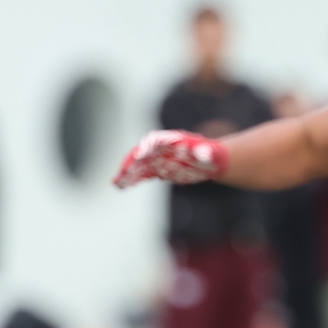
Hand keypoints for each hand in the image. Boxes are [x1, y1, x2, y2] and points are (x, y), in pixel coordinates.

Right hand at [113, 129, 228, 188]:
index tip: (139, 155)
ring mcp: (156, 159)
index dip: (146, 147)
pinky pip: (140, 175)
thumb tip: (205, 153)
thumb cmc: (210, 155)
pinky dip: (131, 180)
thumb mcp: (210, 153)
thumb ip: (205, 153)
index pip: (155, 141)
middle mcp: (160, 149)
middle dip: (131, 162)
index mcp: (171, 140)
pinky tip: (121, 186)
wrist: (209, 161)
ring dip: (127, 173)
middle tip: (122, 172)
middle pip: (141, 153)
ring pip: (138, 165)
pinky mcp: (156, 170)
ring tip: (116, 182)